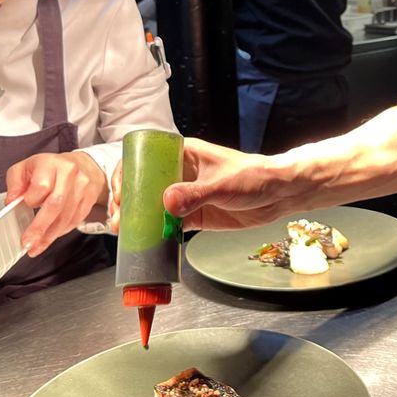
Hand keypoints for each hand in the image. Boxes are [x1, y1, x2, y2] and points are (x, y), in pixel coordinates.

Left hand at [6, 152, 107, 255]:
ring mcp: (82, 187)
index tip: (24, 206)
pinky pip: (75, 220)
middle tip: (28, 242)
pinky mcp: (89, 200)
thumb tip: (11, 201)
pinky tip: (50, 237)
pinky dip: (61, 232)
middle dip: (40, 227)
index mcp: (50, 164)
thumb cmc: (51, 168)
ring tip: (36, 246)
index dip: (31, 200)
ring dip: (49, 235)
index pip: (41, 186)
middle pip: (56, 204)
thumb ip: (15, 182)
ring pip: (66, 216)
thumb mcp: (26, 167)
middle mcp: (69, 174)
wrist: (84, 165)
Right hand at [110, 138, 296, 231]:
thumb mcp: (222, 183)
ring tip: (125, 232)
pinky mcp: (193, 216)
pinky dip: (156, 233)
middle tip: (119, 218)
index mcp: (183, 154)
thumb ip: (195, 193)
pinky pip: (168, 225)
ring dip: (138, 219)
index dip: (127, 173)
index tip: (120, 191)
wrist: (278, 195)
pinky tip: (146, 242)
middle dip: (127, 200)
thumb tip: (166, 202)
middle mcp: (180, 174)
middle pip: (143, 185)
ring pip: (153, 207)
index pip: (145, 158)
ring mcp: (185, 196)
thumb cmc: (253, 176)